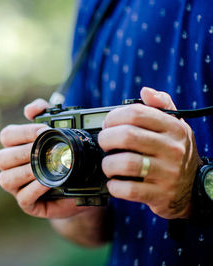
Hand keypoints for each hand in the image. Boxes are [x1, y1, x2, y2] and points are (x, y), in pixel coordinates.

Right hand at [0, 99, 88, 217]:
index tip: (45, 130)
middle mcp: (11, 167)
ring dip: (25, 171)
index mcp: (14, 147)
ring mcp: (17, 187)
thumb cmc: (67, 155)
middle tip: (45, 149)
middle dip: (23, 152)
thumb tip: (31, 109)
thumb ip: (45, 113)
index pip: (7, 136)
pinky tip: (48, 181)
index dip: (23, 132)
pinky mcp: (28, 204)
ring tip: (44, 166)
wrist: (84, 183)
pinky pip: (23, 197)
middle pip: (1, 158)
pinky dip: (34, 188)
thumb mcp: (59, 132)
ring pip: (6, 179)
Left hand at [98, 87, 201, 218]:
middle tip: (104, 144)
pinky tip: (114, 182)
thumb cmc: (176, 152)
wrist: (193, 189)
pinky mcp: (160, 195)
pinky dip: (114, 186)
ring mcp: (167, 174)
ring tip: (108, 164)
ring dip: (108, 164)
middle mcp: (172, 149)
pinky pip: (128, 190)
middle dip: (106, 139)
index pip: (136, 113)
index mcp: (173, 128)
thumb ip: (161, 105)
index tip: (107, 124)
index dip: (113, 117)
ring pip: (126, 163)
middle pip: (127, 136)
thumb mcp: (176, 126)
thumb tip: (146, 91)